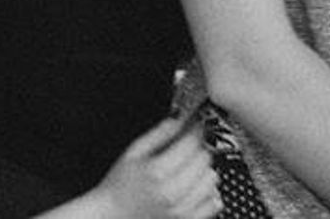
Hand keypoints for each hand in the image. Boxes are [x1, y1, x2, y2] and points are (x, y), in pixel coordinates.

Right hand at [92, 115, 222, 218]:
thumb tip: (178, 120)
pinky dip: (209, 191)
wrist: (115, 215)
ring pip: (212, 179)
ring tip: (191, 166)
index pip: (191, 143)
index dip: (194, 129)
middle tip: (190, 145)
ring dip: (205, 168)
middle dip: (199, 147)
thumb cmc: (120, 184)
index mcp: (158, 171)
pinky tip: (196, 186)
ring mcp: (182, 210)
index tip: (193, 125)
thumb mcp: (134, 152)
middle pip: (205, 159)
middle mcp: (172, 192)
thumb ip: (158, 134)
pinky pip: (215, 202)